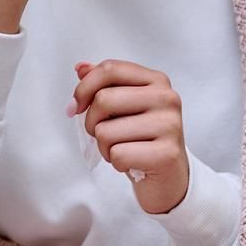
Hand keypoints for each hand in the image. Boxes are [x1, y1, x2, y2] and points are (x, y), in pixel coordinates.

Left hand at [69, 60, 190, 214]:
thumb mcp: (124, 108)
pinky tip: (131, 163)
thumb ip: (104, 85)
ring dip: (104, 147)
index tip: (77, 107)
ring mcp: (169, 125)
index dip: (84, 88)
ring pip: (105, 131)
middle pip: (103, 100)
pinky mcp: (166, 153)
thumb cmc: (142, 140)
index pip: (110, 69)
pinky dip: (116, 163)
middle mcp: (166, 98)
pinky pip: (118, 154)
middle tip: (105, 135)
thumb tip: (81, 67)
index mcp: (156, 81)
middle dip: (92, 123)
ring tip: (122, 149)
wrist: (169, 177)